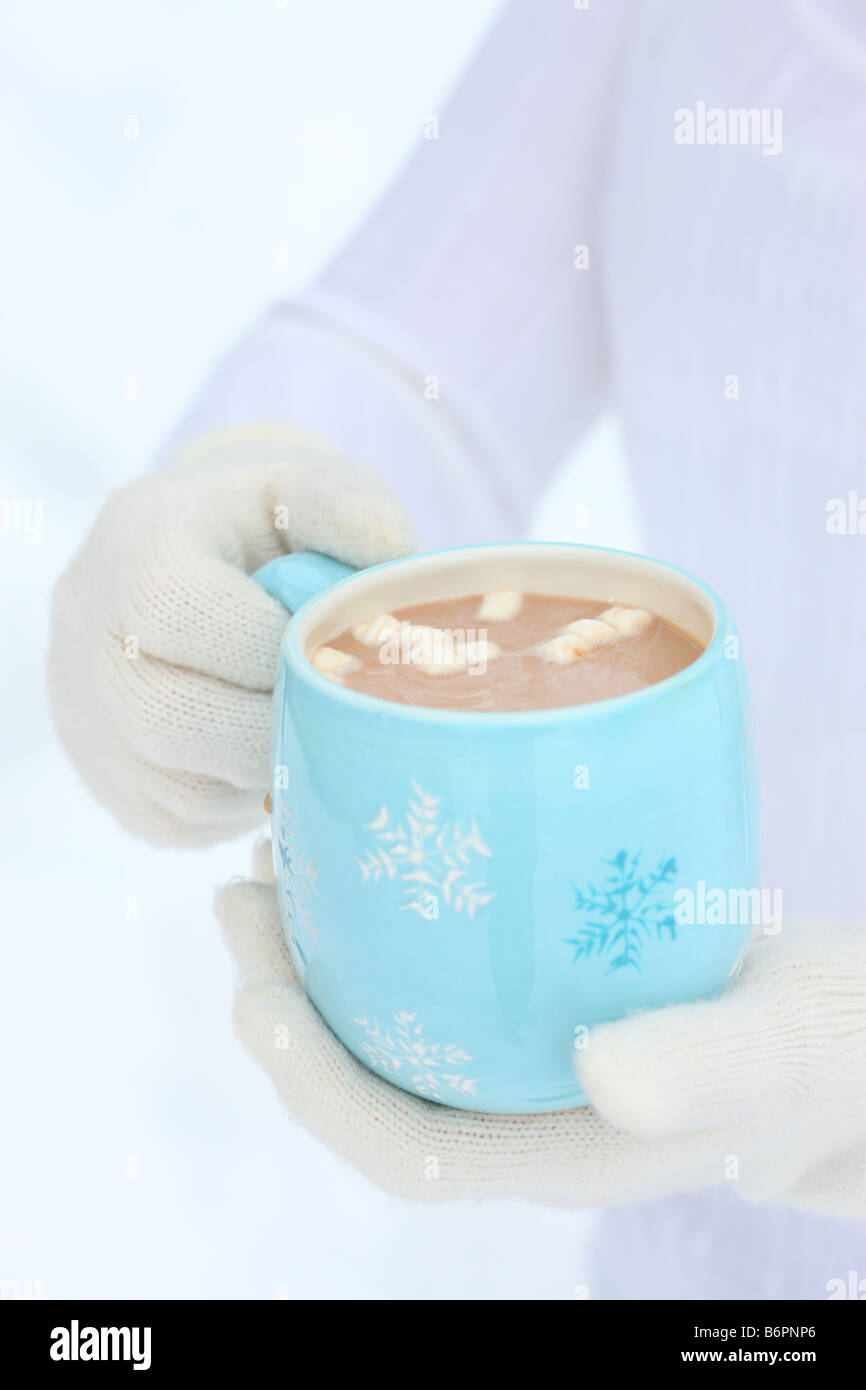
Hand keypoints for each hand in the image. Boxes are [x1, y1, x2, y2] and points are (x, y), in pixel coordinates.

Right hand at [48, 423, 413, 844]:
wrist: (191, 561)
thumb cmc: (265, 526)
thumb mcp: (304, 486)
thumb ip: (348, 507)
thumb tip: (391, 556)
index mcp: (136, 546)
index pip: (185, 615)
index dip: (273, 647)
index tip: (330, 651)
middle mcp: (86, 632)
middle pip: (168, 718)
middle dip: (271, 726)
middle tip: (332, 713)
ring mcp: (84, 713)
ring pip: (178, 788)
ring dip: (262, 773)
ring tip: (306, 731)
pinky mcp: (107, 779)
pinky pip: (177, 819)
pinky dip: (242, 802)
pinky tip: (269, 756)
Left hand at [216, 852, 865, 1215]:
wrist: (836, 1044)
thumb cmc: (813, 1052)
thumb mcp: (772, 1049)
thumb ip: (702, 1066)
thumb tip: (606, 1076)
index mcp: (559, 1151)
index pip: (409, 1152)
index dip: (316, 1089)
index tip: (258, 995)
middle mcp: (522, 1113)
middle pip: (373, 1083)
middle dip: (287, 1005)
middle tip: (242, 895)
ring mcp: (525, 1061)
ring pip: (393, 1028)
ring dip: (320, 959)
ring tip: (277, 863)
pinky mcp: (539, 1005)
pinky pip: (437, 979)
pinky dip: (383, 925)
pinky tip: (376, 855)